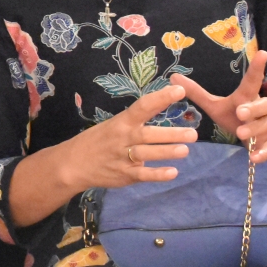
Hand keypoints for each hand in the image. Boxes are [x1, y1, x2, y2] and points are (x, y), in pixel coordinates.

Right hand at [60, 83, 196, 191]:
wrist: (74, 164)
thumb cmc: (97, 140)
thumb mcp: (112, 125)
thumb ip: (135, 121)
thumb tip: (161, 108)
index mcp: (122, 122)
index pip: (143, 106)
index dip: (161, 98)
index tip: (179, 91)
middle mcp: (123, 138)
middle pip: (149, 134)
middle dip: (171, 134)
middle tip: (193, 133)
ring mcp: (123, 157)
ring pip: (148, 153)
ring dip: (168, 152)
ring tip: (185, 150)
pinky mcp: (124, 175)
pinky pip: (143, 174)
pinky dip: (158, 174)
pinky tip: (172, 172)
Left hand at [172, 50, 266, 163]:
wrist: (261, 137)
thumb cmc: (235, 116)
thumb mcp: (215, 105)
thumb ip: (196, 93)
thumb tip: (173, 77)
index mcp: (246, 97)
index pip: (252, 81)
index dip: (257, 67)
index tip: (262, 53)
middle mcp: (259, 111)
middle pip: (263, 104)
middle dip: (253, 108)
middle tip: (240, 111)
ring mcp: (266, 128)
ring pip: (265, 125)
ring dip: (254, 129)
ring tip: (241, 133)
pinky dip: (262, 152)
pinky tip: (253, 157)